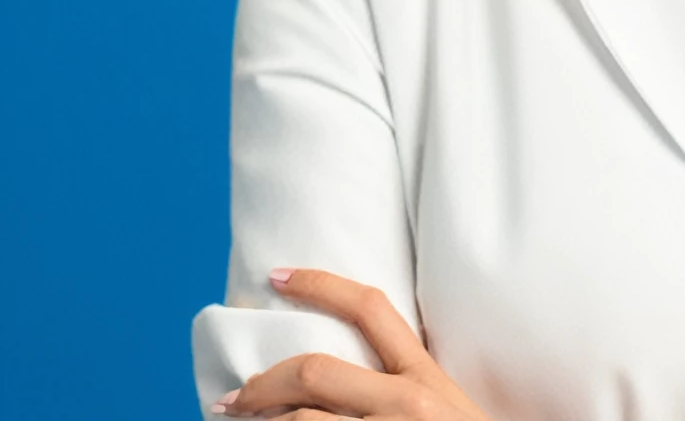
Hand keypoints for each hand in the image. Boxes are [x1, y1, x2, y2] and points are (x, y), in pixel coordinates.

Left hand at [212, 267, 490, 418]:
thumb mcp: (449, 409)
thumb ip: (409, 384)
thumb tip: (347, 376)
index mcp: (426, 376)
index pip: (370, 308)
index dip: (319, 284)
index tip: (278, 276)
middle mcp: (406, 400)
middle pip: (315, 370)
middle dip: (263, 382)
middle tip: (236, 396)